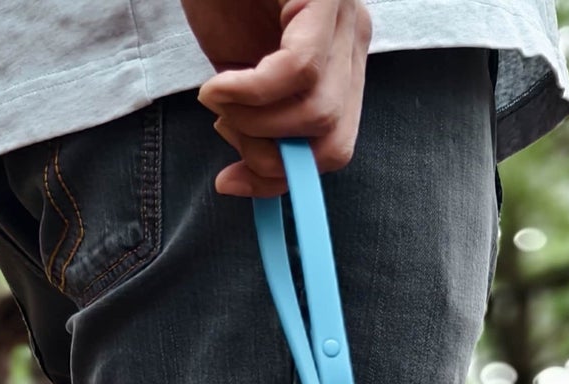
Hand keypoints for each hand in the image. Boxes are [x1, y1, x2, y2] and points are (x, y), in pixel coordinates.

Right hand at [180, 0, 371, 196]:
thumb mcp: (239, 74)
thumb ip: (254, 122)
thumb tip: (242, 182)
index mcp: (340, 61)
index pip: (336, 146)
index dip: (287, 178)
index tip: (234, 182)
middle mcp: (352, 37)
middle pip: (333, 140)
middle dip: (272, 155)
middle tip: (225, 126)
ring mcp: (343, 15)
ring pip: (318, 113)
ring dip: (253, 122)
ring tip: (217, 94)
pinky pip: (299, 70)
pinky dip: (249, 92)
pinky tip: (216, 85)